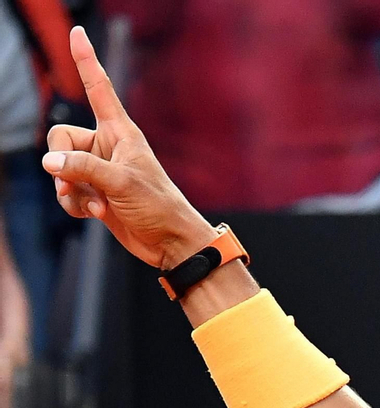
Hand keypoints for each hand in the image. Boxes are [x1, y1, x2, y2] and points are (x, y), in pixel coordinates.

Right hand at [40, 27, 214, 269]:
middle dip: (63, 164)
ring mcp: (99, 170)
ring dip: (70, 191)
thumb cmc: (158, 207)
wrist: (170, 242)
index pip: (99, 89)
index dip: (86, 61)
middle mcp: (108, 146)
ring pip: (59, 168)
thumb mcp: (121, 183)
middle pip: (59, 139)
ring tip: (96, 205)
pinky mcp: (95, 192)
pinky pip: (66, 192)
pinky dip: (75, 205)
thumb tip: (50, 163)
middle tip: (79, 184)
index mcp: (121, 133)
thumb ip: (83, 169)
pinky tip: (96, 214)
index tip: (78, 32)